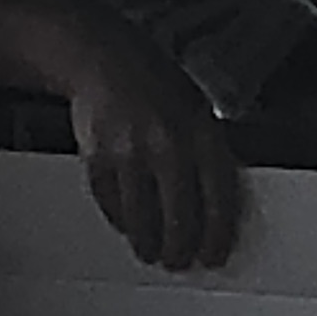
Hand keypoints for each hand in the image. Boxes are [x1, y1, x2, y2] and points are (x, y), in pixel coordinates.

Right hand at [56, 13, 246, 269]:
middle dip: (179, 248)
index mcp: (202, 132)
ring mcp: (130, 151)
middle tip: (179, 261)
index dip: (217, 235)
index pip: (218, 198)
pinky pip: (111, 203)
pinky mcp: (97, 156)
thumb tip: (218, 206)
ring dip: (147, 243)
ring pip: (142, 217)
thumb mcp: (198, 110)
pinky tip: (127, 225)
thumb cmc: (155, 83)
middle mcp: (168, 144)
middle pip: (179, 216)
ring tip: (151, 252)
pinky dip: (120, 219)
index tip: (214, 255)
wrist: (103, 55)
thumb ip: (208, 153)